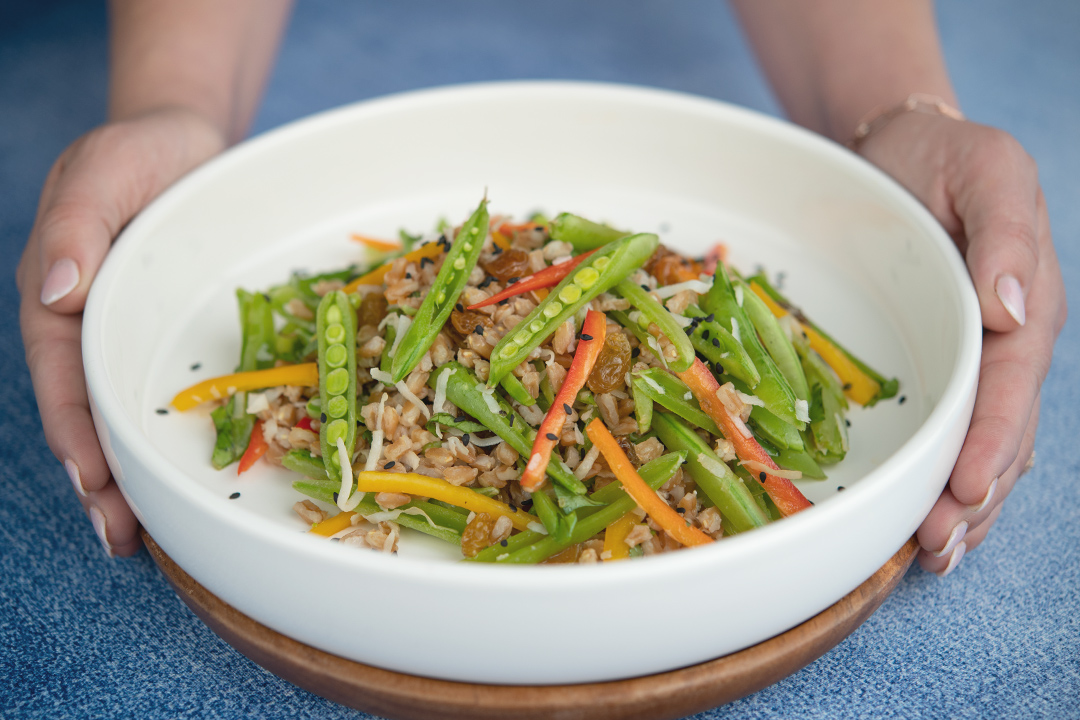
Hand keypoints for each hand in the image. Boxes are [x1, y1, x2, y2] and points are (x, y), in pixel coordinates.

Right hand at [18, 108, 223, 556]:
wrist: (186, 143)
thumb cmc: (139, 152)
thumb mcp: (102, 172)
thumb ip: (75, 224)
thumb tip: (54, 289)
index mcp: (61, 294)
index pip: (61, 374)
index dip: (75, 429)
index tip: (92, 481)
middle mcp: (91, 325)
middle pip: (88, 410)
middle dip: (99, 477)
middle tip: (121, 537)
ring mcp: (132, 334)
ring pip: (124, 412)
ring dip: (130, 473)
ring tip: (144, 535)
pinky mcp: (171, 335)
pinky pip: (167, 390)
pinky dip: (169, 436)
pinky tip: (186, 476)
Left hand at [859, 112, 1065, 575]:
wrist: (900, 147)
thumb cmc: (941, 157)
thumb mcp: (986, 169)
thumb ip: (1005, 232)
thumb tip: (1009, 308)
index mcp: (1025, 302)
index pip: (1013, 386)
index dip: (991, 442)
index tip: (964, 492)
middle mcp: (1009, 340)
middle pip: (1003, 432)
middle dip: (974, 495)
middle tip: (936, 546)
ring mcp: (980, 357)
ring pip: (985, 444)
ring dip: (965, 504)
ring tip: (934, 555)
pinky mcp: (948, 363)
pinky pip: (959, 430)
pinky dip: (948, 478)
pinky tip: (931, 517)